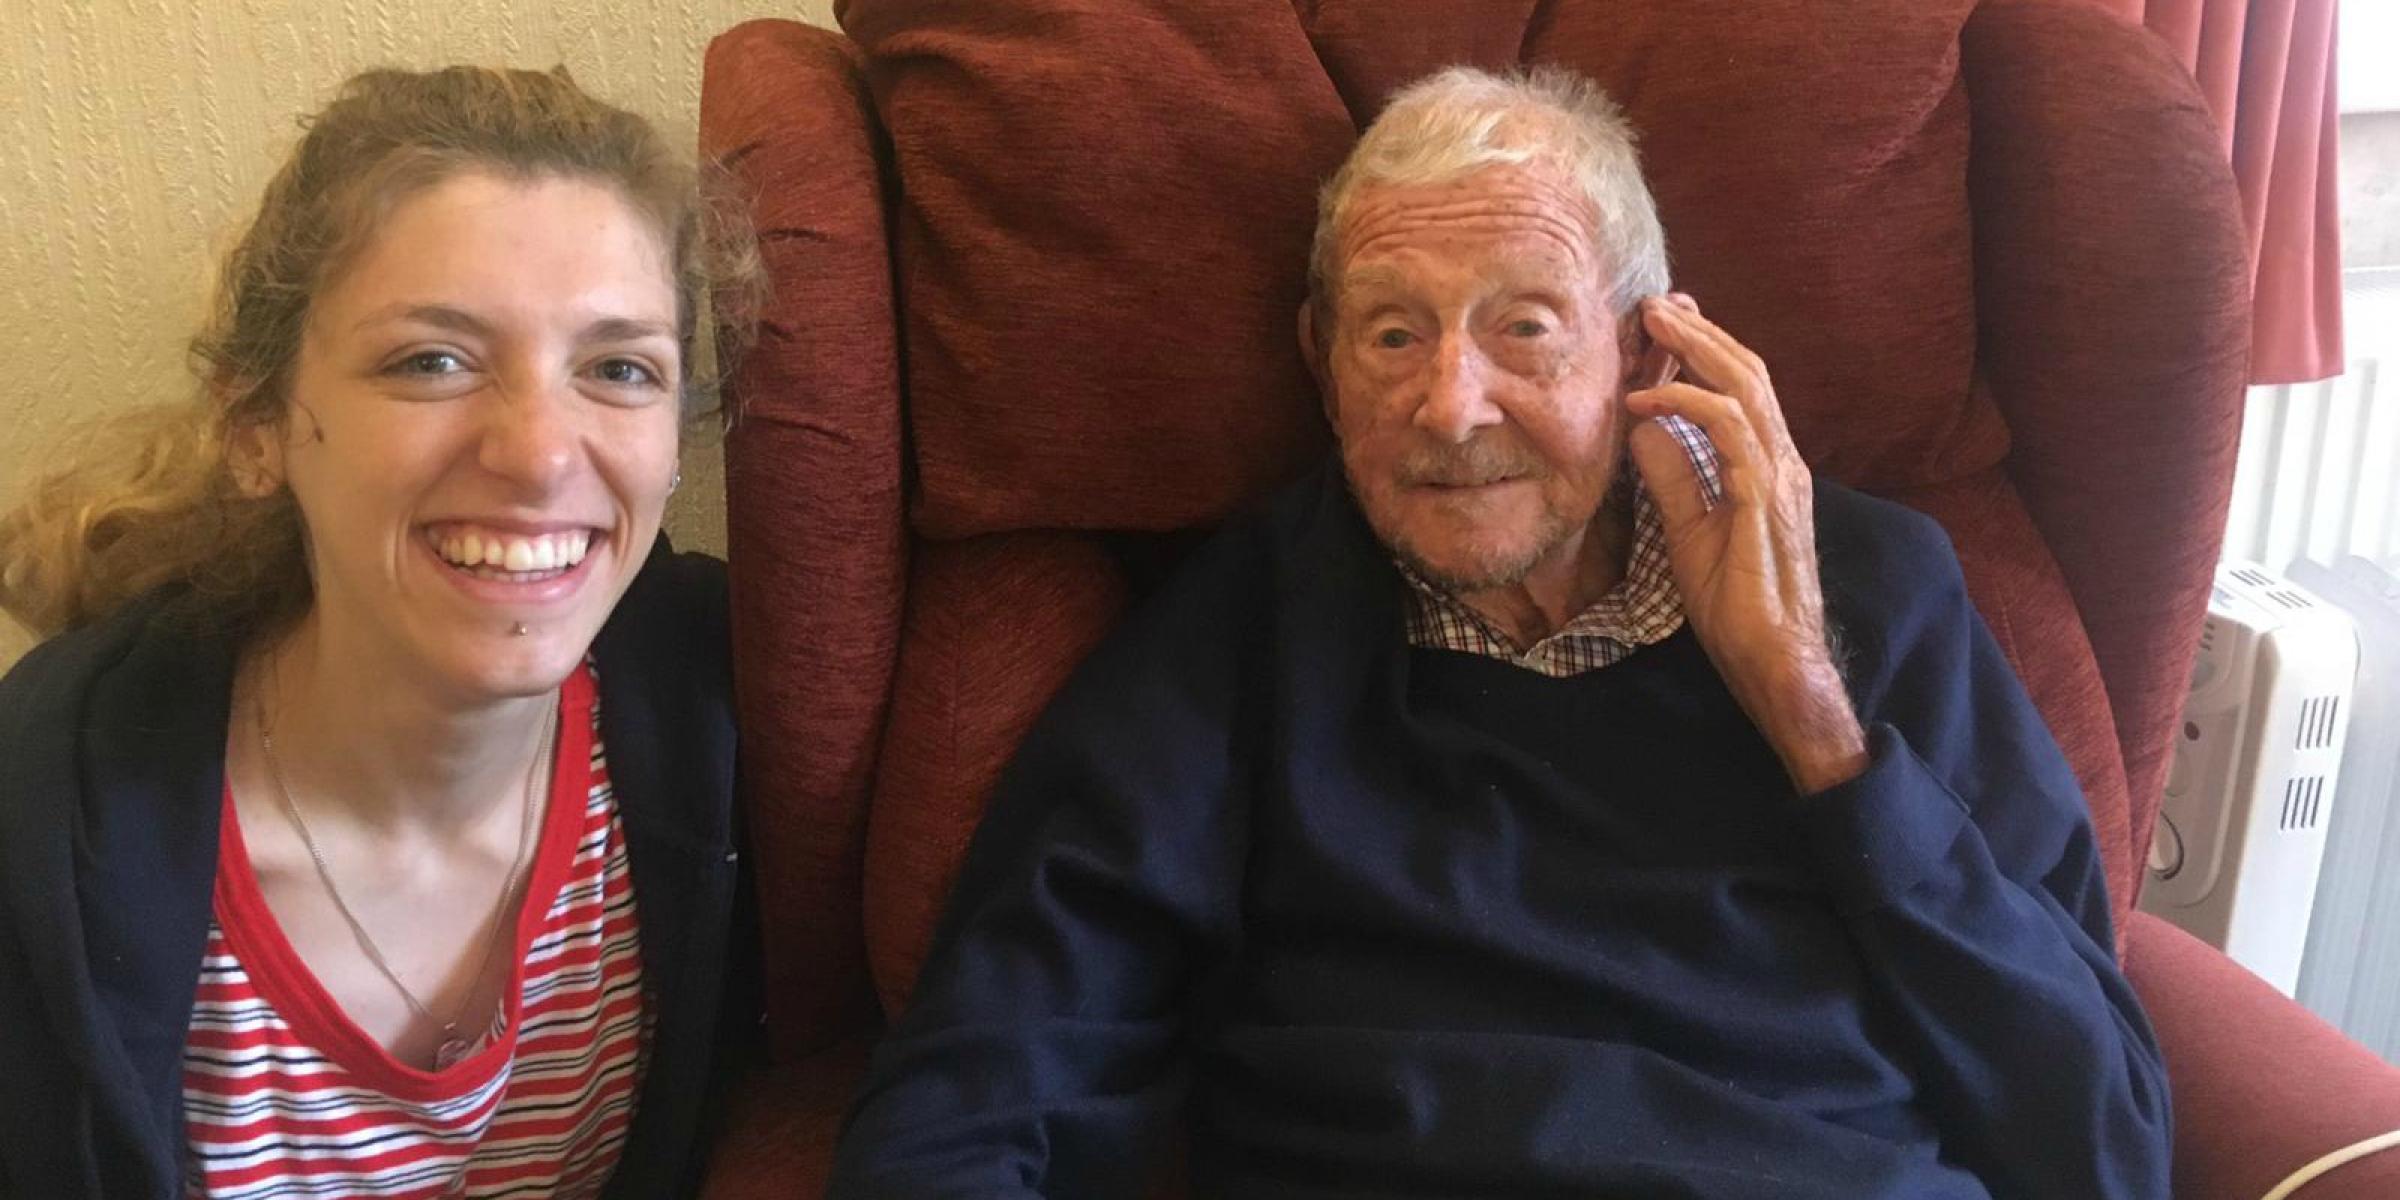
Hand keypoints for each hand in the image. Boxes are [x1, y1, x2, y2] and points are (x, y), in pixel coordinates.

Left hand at [1624, 295, 1866, 794]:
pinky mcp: (1766, 500)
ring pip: (1745, 388)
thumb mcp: (1689, 531)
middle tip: (1654, 301)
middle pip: (1747, 372)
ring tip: (1652, 322)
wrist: (1774, 661)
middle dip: (1699, 330)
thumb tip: (1644, 430)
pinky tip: (1647, 397)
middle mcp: (1782, 462)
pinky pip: (1730, 432)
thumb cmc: (1737, 605)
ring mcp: (1781, 478)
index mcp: (1767, 467)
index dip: (1704, 351)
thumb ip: (1673, 479)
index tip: (1664, 323)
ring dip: (1695, 348)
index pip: (1740, 391)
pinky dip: (1687, 405)